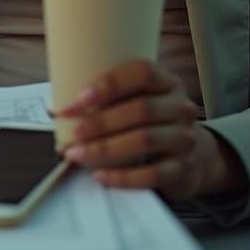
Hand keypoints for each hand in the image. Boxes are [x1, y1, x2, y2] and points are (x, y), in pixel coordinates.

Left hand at [55, 59, 211, 202]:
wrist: (190, 155)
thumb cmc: (151, 123)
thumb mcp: (139, 100)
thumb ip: (110, 99)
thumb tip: (58, 109)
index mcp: (166, 82)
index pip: (142, 73)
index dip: (109, 84)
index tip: (79, 98)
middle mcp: (180, 107)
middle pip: (140, 109)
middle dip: (100, 122)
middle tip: (72, 132)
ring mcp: (184, 138)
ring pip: (143, 140)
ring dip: (105, 149)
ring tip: (78, 154)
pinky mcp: (181, 168)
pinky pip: (151, 174)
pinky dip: (122, 176)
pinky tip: (101, 175)